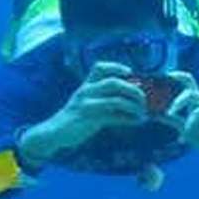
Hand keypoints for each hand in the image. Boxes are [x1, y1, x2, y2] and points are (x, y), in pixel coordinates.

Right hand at [19, 62, 145, 162]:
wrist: (55, 132)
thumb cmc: (76, 117)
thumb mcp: (87, 103)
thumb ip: (105, 98)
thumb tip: (132, 99)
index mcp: (86, 85)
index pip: (99, 67)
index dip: (116, 67)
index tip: (130, 72)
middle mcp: (86, 91)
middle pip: (113, 83)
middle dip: (132, 89)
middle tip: (143, 98)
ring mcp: (87, 105)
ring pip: (115, 100)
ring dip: (133, 106)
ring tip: (142, 112)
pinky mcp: (89, 119)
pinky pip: (114, 118)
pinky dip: (129, 120)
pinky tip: (136, 122)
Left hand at [164, 71, 198, 164]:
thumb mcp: (186, 128)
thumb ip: (174, 120)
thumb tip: (156, 115)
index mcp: (198, 100)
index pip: (189, 81)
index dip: (178, 76)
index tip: (167, 75)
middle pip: (190, 93)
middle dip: (178, 102)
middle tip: (169, 113)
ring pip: (196, 112)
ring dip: (190, 126)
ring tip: (192, 137)